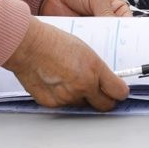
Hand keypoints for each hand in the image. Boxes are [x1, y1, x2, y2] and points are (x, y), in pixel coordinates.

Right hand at [3, 19, 129, 110]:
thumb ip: (95, 68)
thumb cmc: (53, 42)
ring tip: (71, 80)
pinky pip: (64, 105)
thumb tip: (104, 81)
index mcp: (94, 69)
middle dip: (105, 100)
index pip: (118, 91)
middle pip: (104, 105)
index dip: (120, 93)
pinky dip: (63, 98)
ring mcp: (67, 97)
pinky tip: (57, 83)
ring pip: (82, 105)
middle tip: (102, 94)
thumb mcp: (84, 50)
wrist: (28, 46)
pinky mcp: (52, 103)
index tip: (119, 92)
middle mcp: (84, 86)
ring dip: (82, 97)